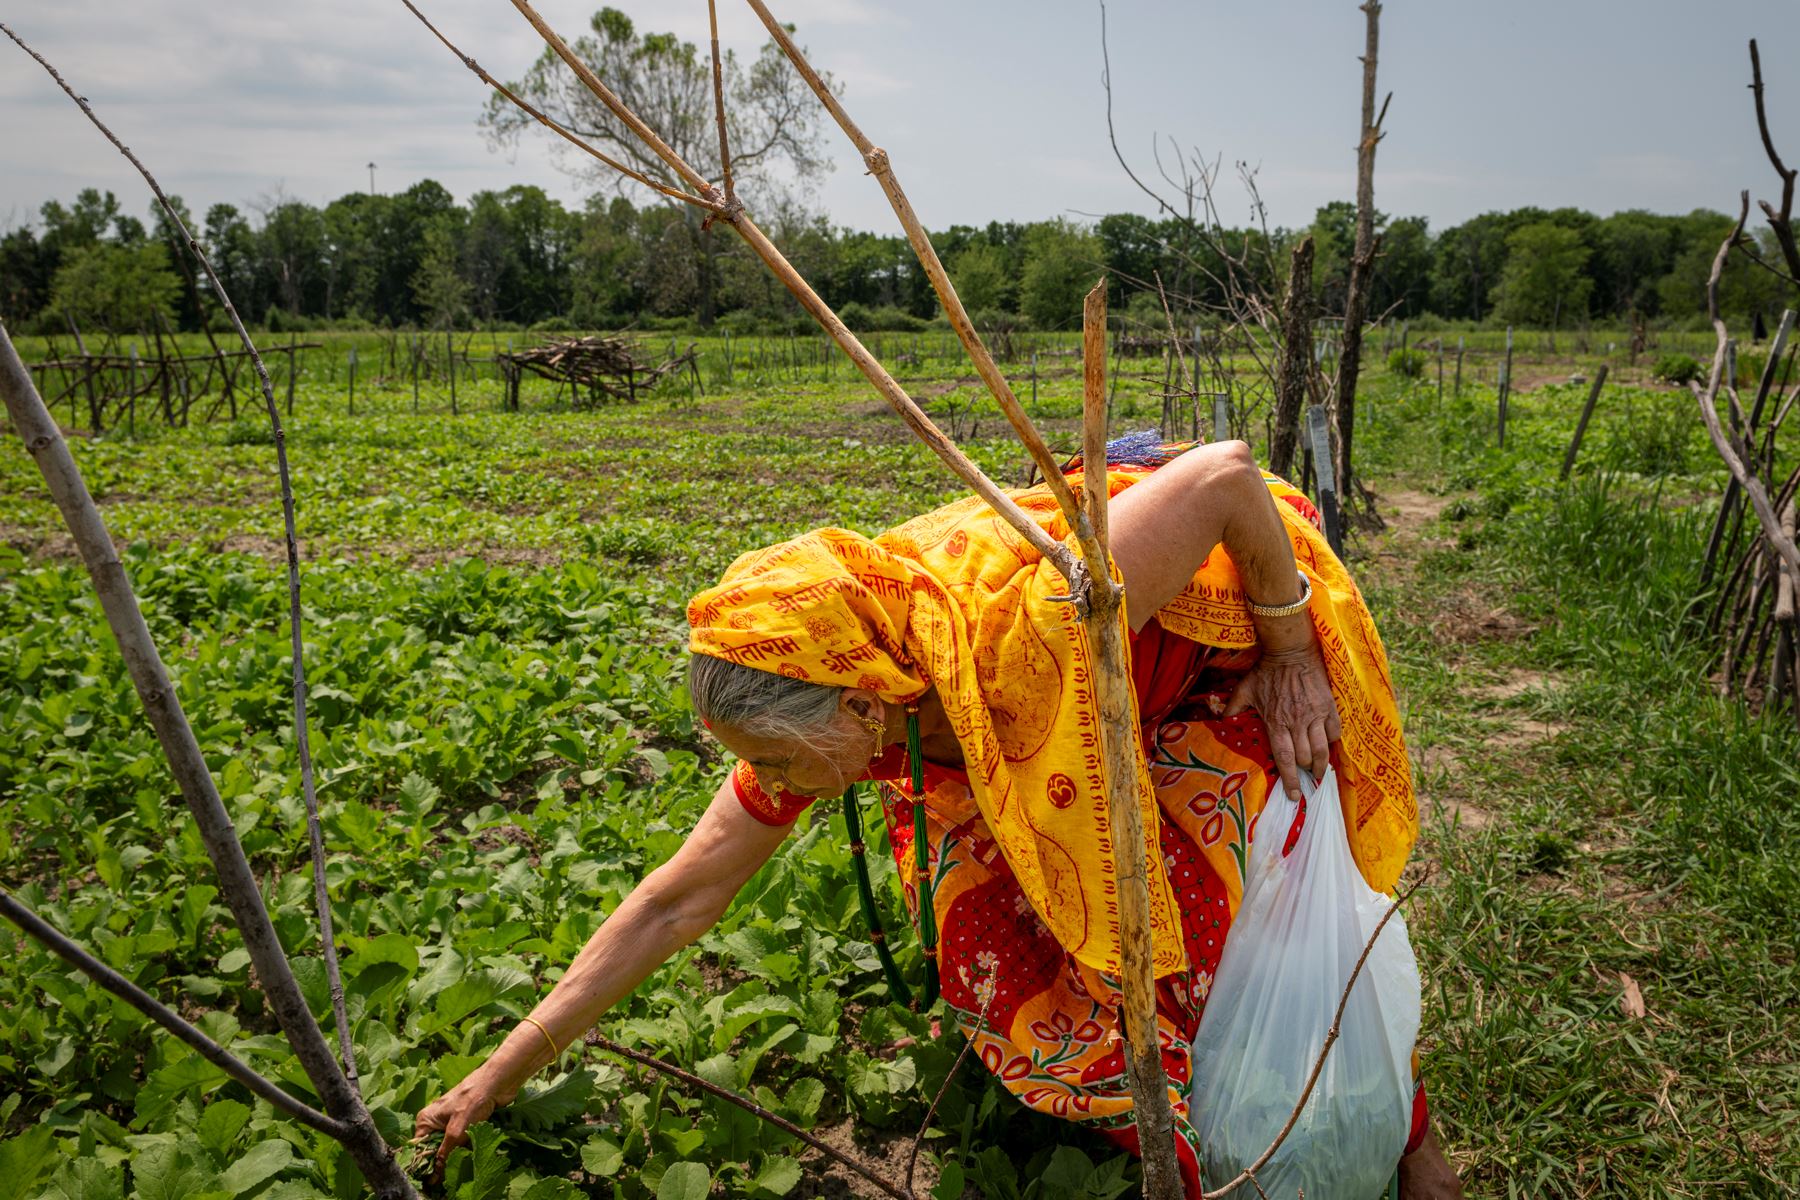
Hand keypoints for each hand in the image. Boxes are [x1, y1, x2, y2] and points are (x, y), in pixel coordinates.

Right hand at [413, 1068, 510, 1176]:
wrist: (498, 1082)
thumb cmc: (473, 1101)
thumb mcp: (456, 1132)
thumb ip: (444, 1154)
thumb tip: (434, 1176)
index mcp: (426, 1119)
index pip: (419, 1149)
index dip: (426, 1164)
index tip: (434, 1177)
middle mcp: (435, 1120)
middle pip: (434, 1148)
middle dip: (443, 1159)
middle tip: (452, 1169)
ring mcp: (450, 1120)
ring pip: (449, 1144)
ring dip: (456, 1153)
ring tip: (463, 1159)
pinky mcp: (465, 1120)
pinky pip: (461, 1139)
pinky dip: (466, 1146)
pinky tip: (471, 1151)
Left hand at [1223, 634, 1341, 797]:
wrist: (1291, 650)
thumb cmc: (1267, 671)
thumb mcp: (1245, 689)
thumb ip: (1233, 707)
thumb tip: (1222, 720)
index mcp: (1276, 723)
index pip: (1284, 759)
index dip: (1290, 780)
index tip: (1295, 796)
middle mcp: (1296, 723)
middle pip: (1304, 758)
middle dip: (1304, 772)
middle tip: (1305, 778)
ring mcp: (1315, 715)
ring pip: (1322, 749)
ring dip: (1321, 764)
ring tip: (1319, 772)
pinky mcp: (1328, 706)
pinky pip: (1334, 732)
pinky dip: (1332, 741)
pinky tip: (1328, 745)